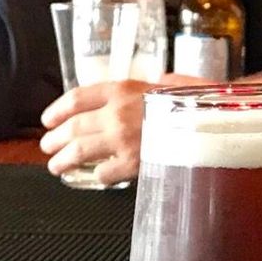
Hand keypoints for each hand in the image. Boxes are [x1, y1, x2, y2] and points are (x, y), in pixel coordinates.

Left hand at [39, 73, 209, 185]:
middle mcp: (117, 112)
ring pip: (79, 151)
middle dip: (55, 139)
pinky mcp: (132, 163)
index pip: (77, 97)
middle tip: (47, 146)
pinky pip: (103, 172)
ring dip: (63, 160)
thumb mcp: (170, 83)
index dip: (58, 109)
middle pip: (73, 126)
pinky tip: (96, 176)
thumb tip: (145, 88)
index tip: (48, 119)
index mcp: (123, 88)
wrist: (214, 122)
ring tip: (56, 165)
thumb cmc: (197, 102)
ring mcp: (122, 138)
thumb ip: (149, 87)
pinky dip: (97, 175)